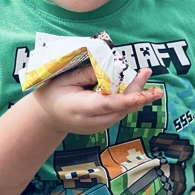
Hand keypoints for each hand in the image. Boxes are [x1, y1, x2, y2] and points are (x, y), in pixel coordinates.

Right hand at [32, 65, 162, 136]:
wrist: (48, 118)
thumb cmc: (54, 94)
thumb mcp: (65, 79)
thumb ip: (87, 74)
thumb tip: (108, 69)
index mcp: (81, 108)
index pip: (107, 105)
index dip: (126, 100)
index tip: (141, 94)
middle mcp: (93, 121)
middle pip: (121, 108)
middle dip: (138, 92)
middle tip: (146, 72)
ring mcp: (99, 126)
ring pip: (123, 111)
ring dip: (136, 94)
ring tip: (144, 74)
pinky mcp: (103, 125)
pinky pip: (119, 111)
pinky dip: (129, 99)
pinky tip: (134, 84)